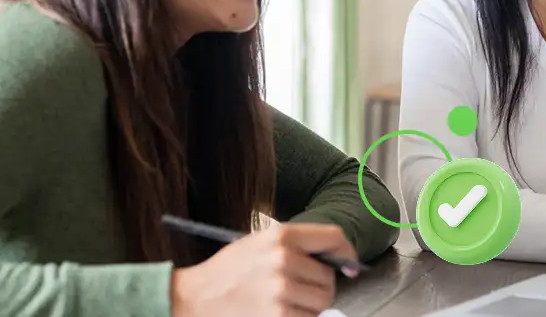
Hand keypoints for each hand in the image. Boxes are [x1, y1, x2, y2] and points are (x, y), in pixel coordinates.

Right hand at [170, 223, 358, 316]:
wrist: (195, 299)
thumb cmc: (227, 272)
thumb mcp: (258, 244)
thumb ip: (295, 247)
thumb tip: (337, 261)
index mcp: (280, 236)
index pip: (333, 238)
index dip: (347, 254)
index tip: (350, 266)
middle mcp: (283, 260)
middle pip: (329, 278)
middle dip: (318, 287)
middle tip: (296, 291)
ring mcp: (281, 290)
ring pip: (322, 303)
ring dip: (310, 307)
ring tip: (283, 303)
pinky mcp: (278, 316)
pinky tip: (279, 314)